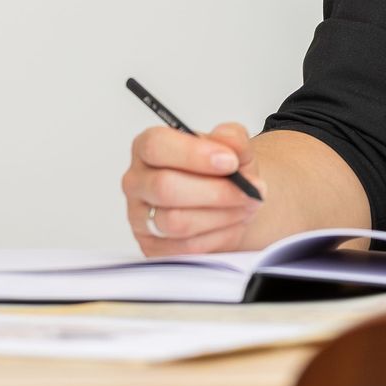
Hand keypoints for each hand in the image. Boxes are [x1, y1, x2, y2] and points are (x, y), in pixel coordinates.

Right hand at [120, 122, 265, 254]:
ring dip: (221, 215)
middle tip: (248, 190)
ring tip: (245, 205)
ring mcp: (140, 218)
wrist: (229, 203)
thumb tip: (226, 140)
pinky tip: (234, 223)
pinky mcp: (153, 247)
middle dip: (215, 191)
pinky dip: (218, 235)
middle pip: (164, 187)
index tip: (230, 162)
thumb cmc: (223, 171)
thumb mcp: (235, 147)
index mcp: (148, 147)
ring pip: (175, 222)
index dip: (194, 154)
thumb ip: (232, 137)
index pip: (156, 146)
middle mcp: (137, 181)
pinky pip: (185, 248)